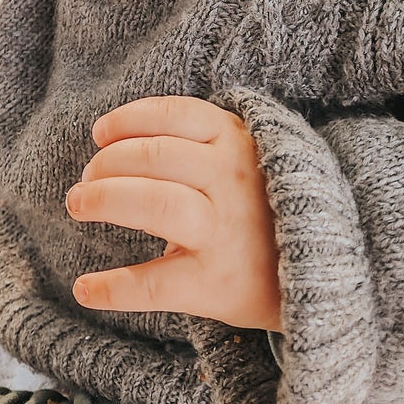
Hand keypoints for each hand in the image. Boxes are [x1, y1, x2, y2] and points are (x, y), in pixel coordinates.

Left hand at [65, 95, 282, 332]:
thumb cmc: (266, 209)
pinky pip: (154, 283)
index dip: (128, 120)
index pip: (174, 115)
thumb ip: (200, 143)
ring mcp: (225, 231)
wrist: (324, 275)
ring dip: (104, 200)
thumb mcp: (247, 158)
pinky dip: (113, 287)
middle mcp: (232, 180)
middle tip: (84, 181)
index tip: (100, 133)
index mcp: (238, 142)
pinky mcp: (216, 282)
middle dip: (106, 163)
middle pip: (155, 156)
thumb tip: (114, 139)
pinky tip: (85, 288)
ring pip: (153, 203)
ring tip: (79, 206)